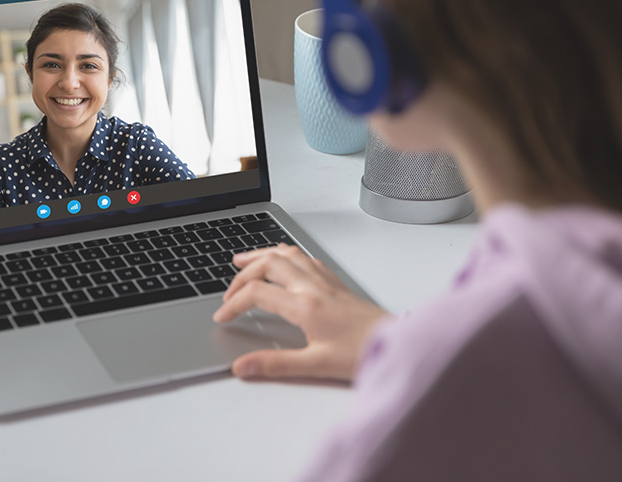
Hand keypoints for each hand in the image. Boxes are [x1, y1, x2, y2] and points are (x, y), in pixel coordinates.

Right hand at [212, 243, 390, 380]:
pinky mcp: (336, 283)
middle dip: (242, 274)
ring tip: (243, 260)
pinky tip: (282, 259)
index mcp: (305, 305)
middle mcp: (313, 287)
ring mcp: (325, 281)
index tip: (223, 317)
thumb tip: (243, 367)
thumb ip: (275, 365)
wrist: (399, 343)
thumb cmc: (363, 353)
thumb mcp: (316, 366)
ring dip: (261, 255)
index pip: (257, 293)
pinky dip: (285, 254)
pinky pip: (304, 257)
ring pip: (286, 254)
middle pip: (268, 264)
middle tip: (228, 291)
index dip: (233, 303)